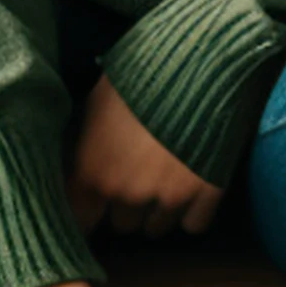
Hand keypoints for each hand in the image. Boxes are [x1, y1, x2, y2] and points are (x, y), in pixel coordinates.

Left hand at [67, 75, 224, 239]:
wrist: (199, 58)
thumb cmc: (140, 70)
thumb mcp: (98, 99)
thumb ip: (86, 139)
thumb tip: (80, 157)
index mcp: (92, 171)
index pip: (78, 219)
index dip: (88, 210)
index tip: (95, 203)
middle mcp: (127, 194)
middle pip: (121, 223)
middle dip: (127, 203)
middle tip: (138, 173)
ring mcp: (168, 198)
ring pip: (156, 228)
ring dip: (158, 208)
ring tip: (167, 175)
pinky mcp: (207, 194)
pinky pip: (193, 224)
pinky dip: (192, 210)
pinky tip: (193, 183)